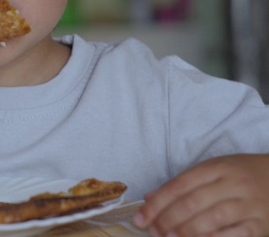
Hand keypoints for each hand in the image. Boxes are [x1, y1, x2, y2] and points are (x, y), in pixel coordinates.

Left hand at [133, 154, 268, 236]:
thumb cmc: (240, 175)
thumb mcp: (213, 170)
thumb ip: (182, 184)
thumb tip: (149, 199)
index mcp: (217, 167)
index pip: (179, 185)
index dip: (157, 203)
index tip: (140, 218)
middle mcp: (233, 183)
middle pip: (193, 202)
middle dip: (168, 219)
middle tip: (154, 231)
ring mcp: (250, 204)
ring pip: (213, 218)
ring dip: (187, 231)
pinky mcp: (262, 223)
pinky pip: (237, 234)